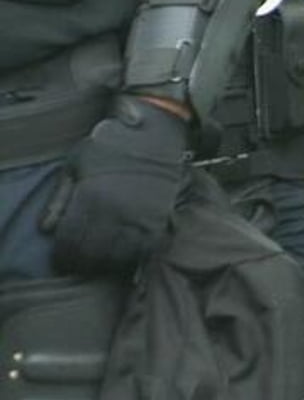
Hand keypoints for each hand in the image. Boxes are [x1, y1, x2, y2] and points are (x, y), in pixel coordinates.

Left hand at [41, 95, 187, 273]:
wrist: (154, 136)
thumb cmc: (110, 145)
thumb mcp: (75, 164)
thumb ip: (59, 199)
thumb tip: (46, 230)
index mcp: (91, 197)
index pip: (71, 240)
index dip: (63, 255)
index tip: (62, 259)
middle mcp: (116, 212)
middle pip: (94, 253)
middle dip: (83, 262)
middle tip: (79, 264)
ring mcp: (141, 218)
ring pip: (119, 256)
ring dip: (107, 264)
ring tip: (101, 261)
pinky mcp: (161, 220)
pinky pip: (145, 250)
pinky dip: (134, 257)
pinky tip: (125, 255)